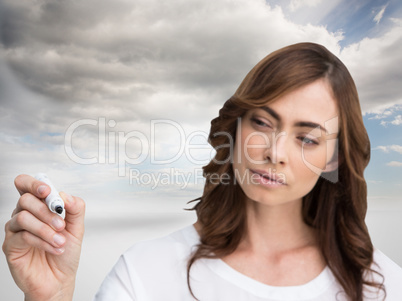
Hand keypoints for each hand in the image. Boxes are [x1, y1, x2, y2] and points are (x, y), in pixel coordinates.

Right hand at [2, 174, 84, 300]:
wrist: (59, 280)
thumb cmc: (65, 253)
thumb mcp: (77, 228)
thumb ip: (75, 209)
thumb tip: (65, 195)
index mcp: (39, 207)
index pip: (27, 185)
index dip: (34, 183)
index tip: (47, 191)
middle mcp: (24, 215)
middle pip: (25, 199)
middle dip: (46, 210)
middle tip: (61, 224)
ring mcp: (15, 230)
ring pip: (23, 217)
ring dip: (46, 229)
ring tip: (60, 241)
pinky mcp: (10, 246)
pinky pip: (23, 236)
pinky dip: (43, 241)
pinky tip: (55, 248)